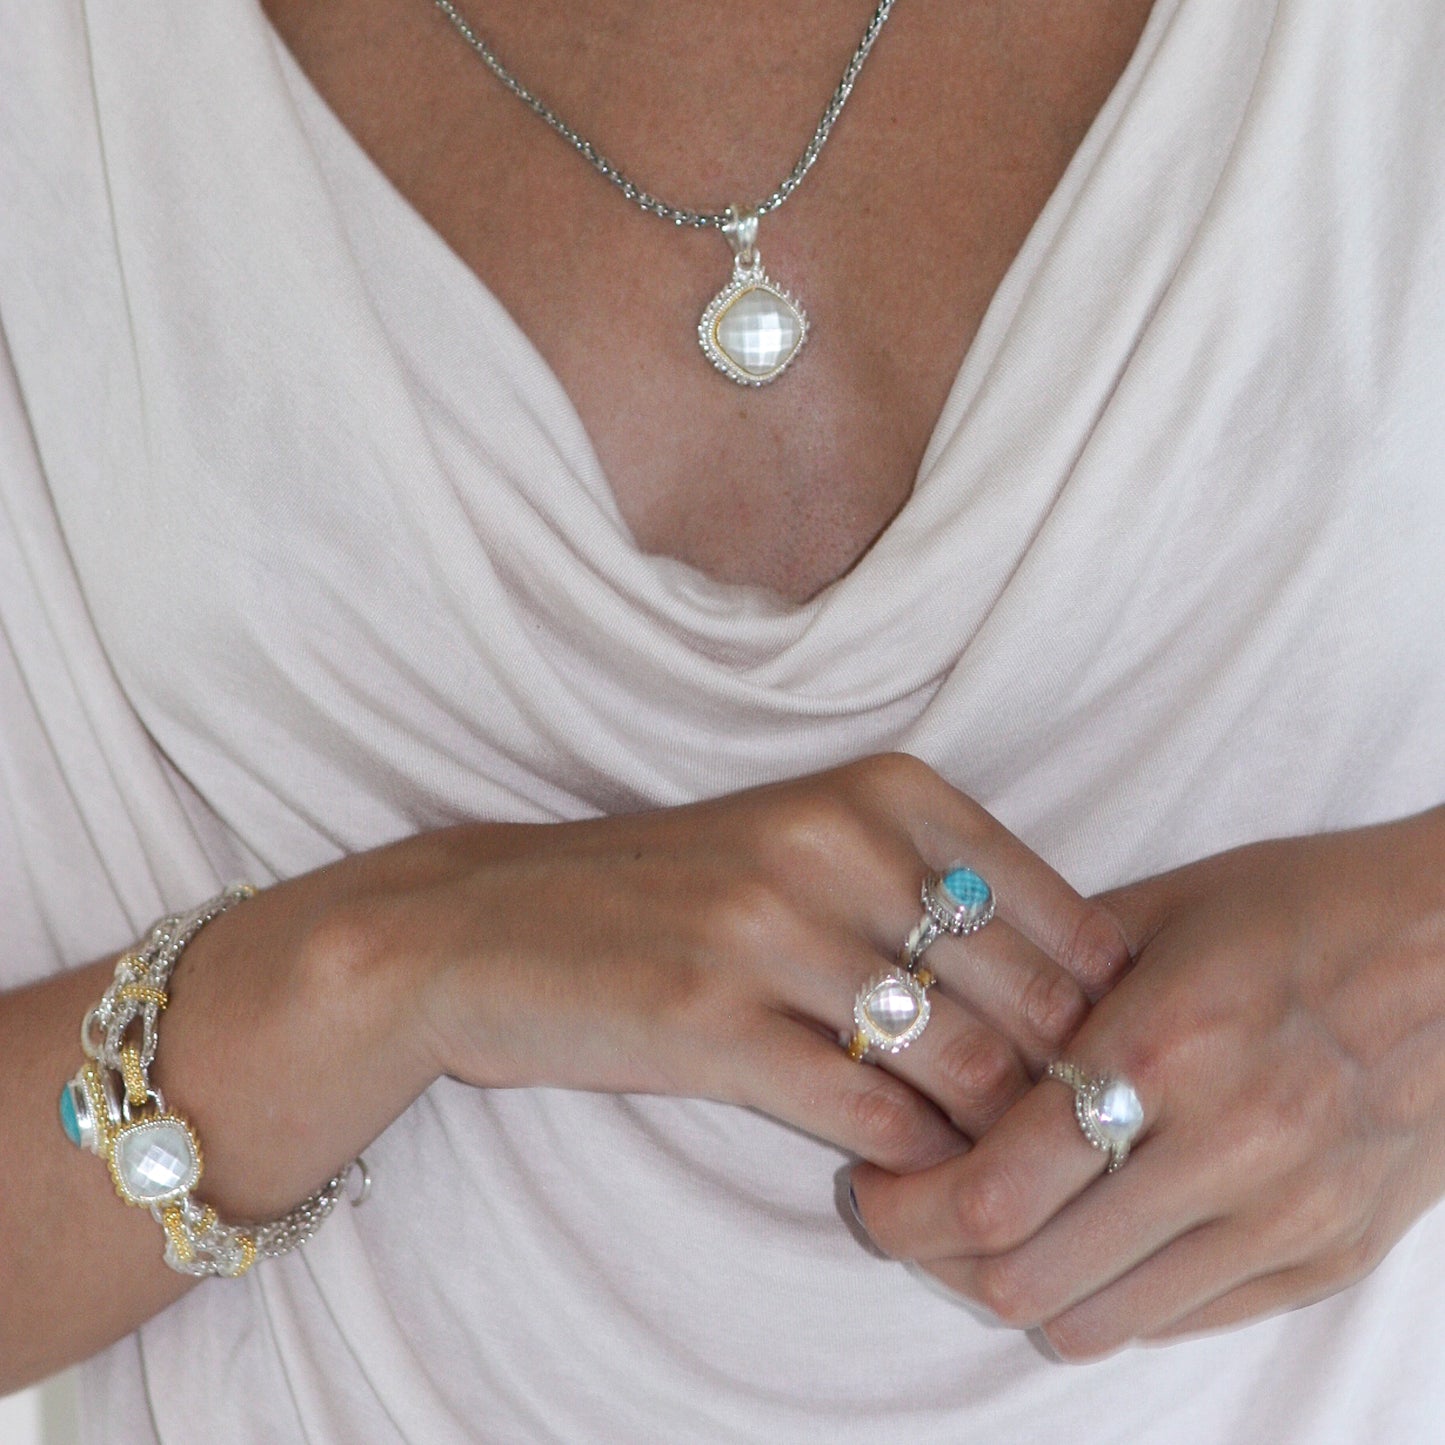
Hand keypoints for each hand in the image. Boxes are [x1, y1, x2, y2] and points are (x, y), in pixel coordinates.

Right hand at [392, 753, 1126, 1172]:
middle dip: (1063, 1084)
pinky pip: (871, 1116)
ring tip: (995, 1164)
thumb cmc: (676, 887)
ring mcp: (769, 930)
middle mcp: (835, 843)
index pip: (1061, 912)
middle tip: (1064, 1138)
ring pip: (964, 1064)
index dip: (1099, 1006)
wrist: (496, 922)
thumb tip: (1080, 994)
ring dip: (994, 1135)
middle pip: (1026, 996)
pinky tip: (909, 1168)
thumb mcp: (812, 841)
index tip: (1093, 1061)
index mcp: (881, 788)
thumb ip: (935, 890)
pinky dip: (914, 1160)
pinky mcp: (709, 1023)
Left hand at [849, 808, 1444, 1354]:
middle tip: (908, 1212)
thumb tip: (947, 1030)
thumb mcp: (1160, 911)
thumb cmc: (1301, 908)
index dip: (905, 1207)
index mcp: (1165, 1046)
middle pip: (1028, 1275)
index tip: (870, 1185)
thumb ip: (1047, 978)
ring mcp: (1285, 1217)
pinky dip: (1109, 1296)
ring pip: (1099, 1321)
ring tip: (993, 1229)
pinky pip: (1182, 1321)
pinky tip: (1087, 1238)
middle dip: (939, 1256)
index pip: (995, 1189)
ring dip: (1018, 1286)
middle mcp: (1226, 1148)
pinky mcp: (1327, 1257)